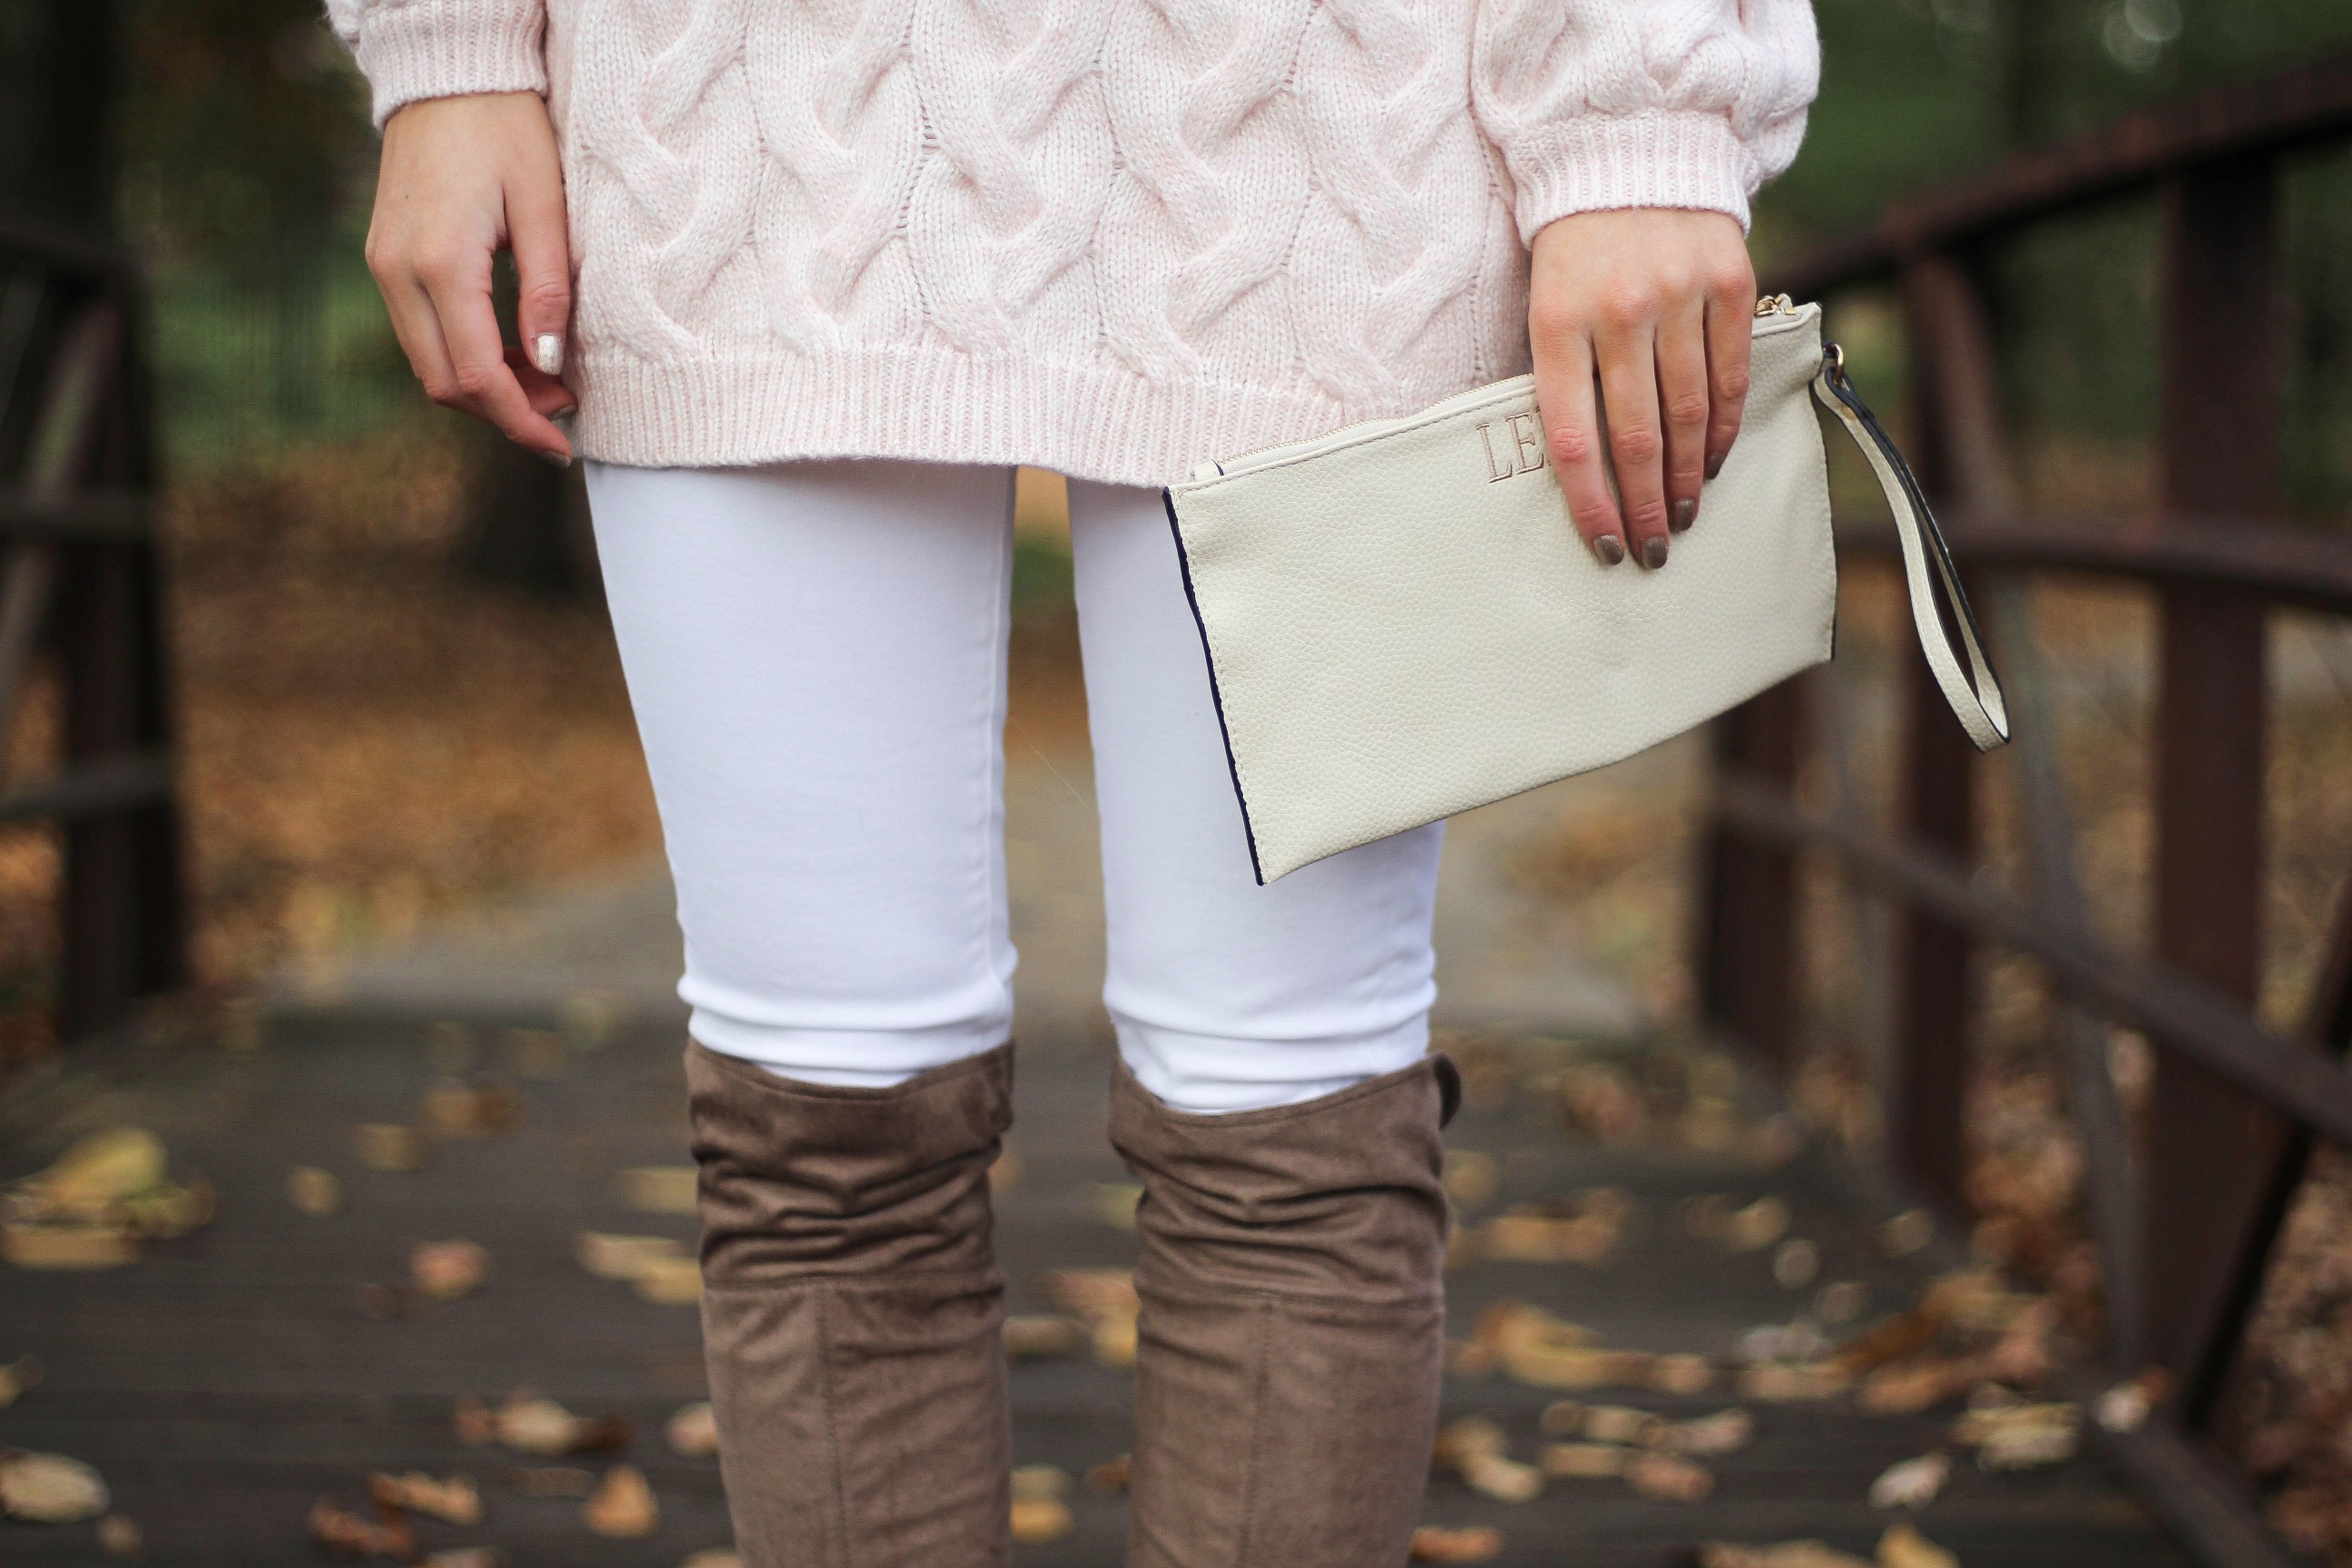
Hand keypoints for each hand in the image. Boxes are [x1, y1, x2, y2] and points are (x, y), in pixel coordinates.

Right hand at [366, 92, 575, 461]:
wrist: (447, 73)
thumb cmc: (505, 128)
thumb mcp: (545, 205)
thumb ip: (548, 291)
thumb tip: (550, 366)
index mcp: (440, 262)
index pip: (475, 375)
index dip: (521, 420)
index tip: (563, 445)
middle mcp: (397, 272)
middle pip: (443, 383)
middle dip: (505, 412)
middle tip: (565, 411)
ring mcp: (383, 265)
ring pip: (429, 363)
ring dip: (485, 387)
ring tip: (547, 382)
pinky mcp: (385, 258)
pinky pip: (421, 332)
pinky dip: (465, 356)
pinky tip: (512, 351)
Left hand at [1527, 209, 1756, 569]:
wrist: (1629, 147)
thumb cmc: (1573, 244)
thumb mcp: (1542, 300)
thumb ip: (1557, 373)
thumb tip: (1580, 468)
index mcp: (1557, 320)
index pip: (1572, 436)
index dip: (1591, 503)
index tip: (1606, 546)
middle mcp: (1620, 310)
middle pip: (1636, 437)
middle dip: (1645, 506)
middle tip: (1652, 551)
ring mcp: (1679, 294)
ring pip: (1687, 413)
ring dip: (1687, 478)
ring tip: (1683, 516)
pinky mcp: (1730, 281)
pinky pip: (1729, 374)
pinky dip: (1723, 428)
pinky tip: (1714, 462)